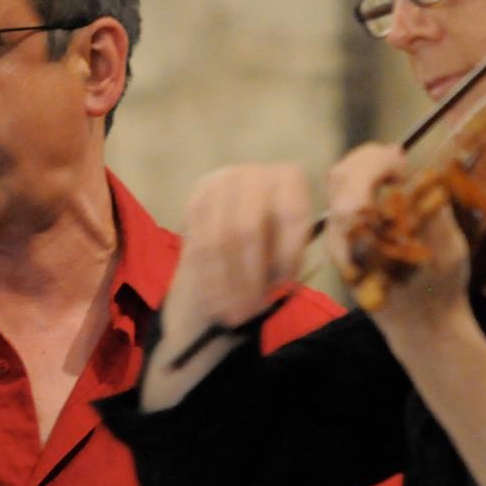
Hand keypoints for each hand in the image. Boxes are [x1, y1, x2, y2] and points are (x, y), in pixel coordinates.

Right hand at [143, 164, 315, 408]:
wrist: (232, 238)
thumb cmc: (270, 249)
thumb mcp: (288, 253)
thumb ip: (288, 257)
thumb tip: (284, 274)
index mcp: (288, 178)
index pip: (291, 213)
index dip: (288, 253)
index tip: (284, 285)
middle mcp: (252, 173)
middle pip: (246, 228)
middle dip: (247, 275)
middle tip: (249, 310)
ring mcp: (218, 182)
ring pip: (217, 239)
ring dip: (224, 282)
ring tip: (232, 313)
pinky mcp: (194, 198)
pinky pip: (198, 242)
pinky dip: (207, 276)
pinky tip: (214, 299)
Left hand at [325, 144, 471, 340]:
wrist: (422, 326)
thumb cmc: (440, 288)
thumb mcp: (448, 249)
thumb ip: (434, 211)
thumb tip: (427, 173)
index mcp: (367, 242)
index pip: (356, 190)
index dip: (377, 167)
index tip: (404, 166)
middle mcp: (344, 239)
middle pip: (340, 179)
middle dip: (369, 159)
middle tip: (399, 158)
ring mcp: (339, 240)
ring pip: (338, 186)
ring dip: (365, 166)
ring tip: (394, 164)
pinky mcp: (342, 240)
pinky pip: (343, 199)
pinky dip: (362, 181)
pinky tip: (387, 181)